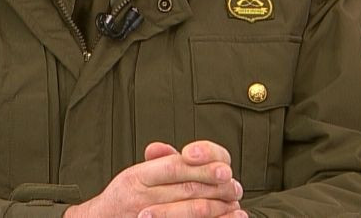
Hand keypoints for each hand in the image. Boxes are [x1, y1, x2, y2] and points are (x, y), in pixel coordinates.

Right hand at [64, 141, 245, 217]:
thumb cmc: (123, 197)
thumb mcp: (135, 174)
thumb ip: (159, 161)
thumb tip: (177, 150)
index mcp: (137, 177)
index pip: (175, 167)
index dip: (201, 166)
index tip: (224, 168)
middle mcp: (141, 197)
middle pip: (186, 188)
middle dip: (216, 186)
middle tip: (236, 185)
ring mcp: (148, 215)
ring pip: (189, 210)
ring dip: (217, 206)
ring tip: (234, 202)